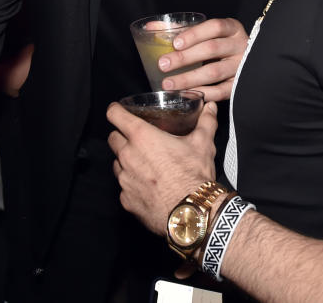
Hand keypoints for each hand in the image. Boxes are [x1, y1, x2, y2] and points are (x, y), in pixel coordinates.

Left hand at [107, 100, 218, 235]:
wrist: (192, 213)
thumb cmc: (194, 177)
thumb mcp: (203, 144)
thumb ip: (206, 122)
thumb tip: (210, 109)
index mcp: (142, 137)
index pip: (115, 115)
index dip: (116, 110)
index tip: (118, 111)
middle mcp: (128, 156)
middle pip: (113, 138)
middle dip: (121, 136)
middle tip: (136, 139)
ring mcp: (125, 179)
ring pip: (117, 163)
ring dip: (126, 161)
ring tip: (144, 164)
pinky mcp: (126, 199)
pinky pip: (124, 187)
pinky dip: (132, 184)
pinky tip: (147, 186)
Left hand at [158, 17, 246, 100]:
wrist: (244, 59)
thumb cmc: (219, 43)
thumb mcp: (206, 32)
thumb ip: (181, 29)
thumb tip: (151, 27)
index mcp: (232, 28)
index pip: (215, 27)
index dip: (194, 34)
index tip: (175, 43)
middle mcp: (239, 46)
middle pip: (211, 49)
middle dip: (184, 58)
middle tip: (163, 64)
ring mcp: (241, 67)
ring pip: (214, 72)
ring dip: (188, 79)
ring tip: (168, 83)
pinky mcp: (238, 85)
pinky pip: (220, 91)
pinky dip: (202, 93)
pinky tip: (185, 94)